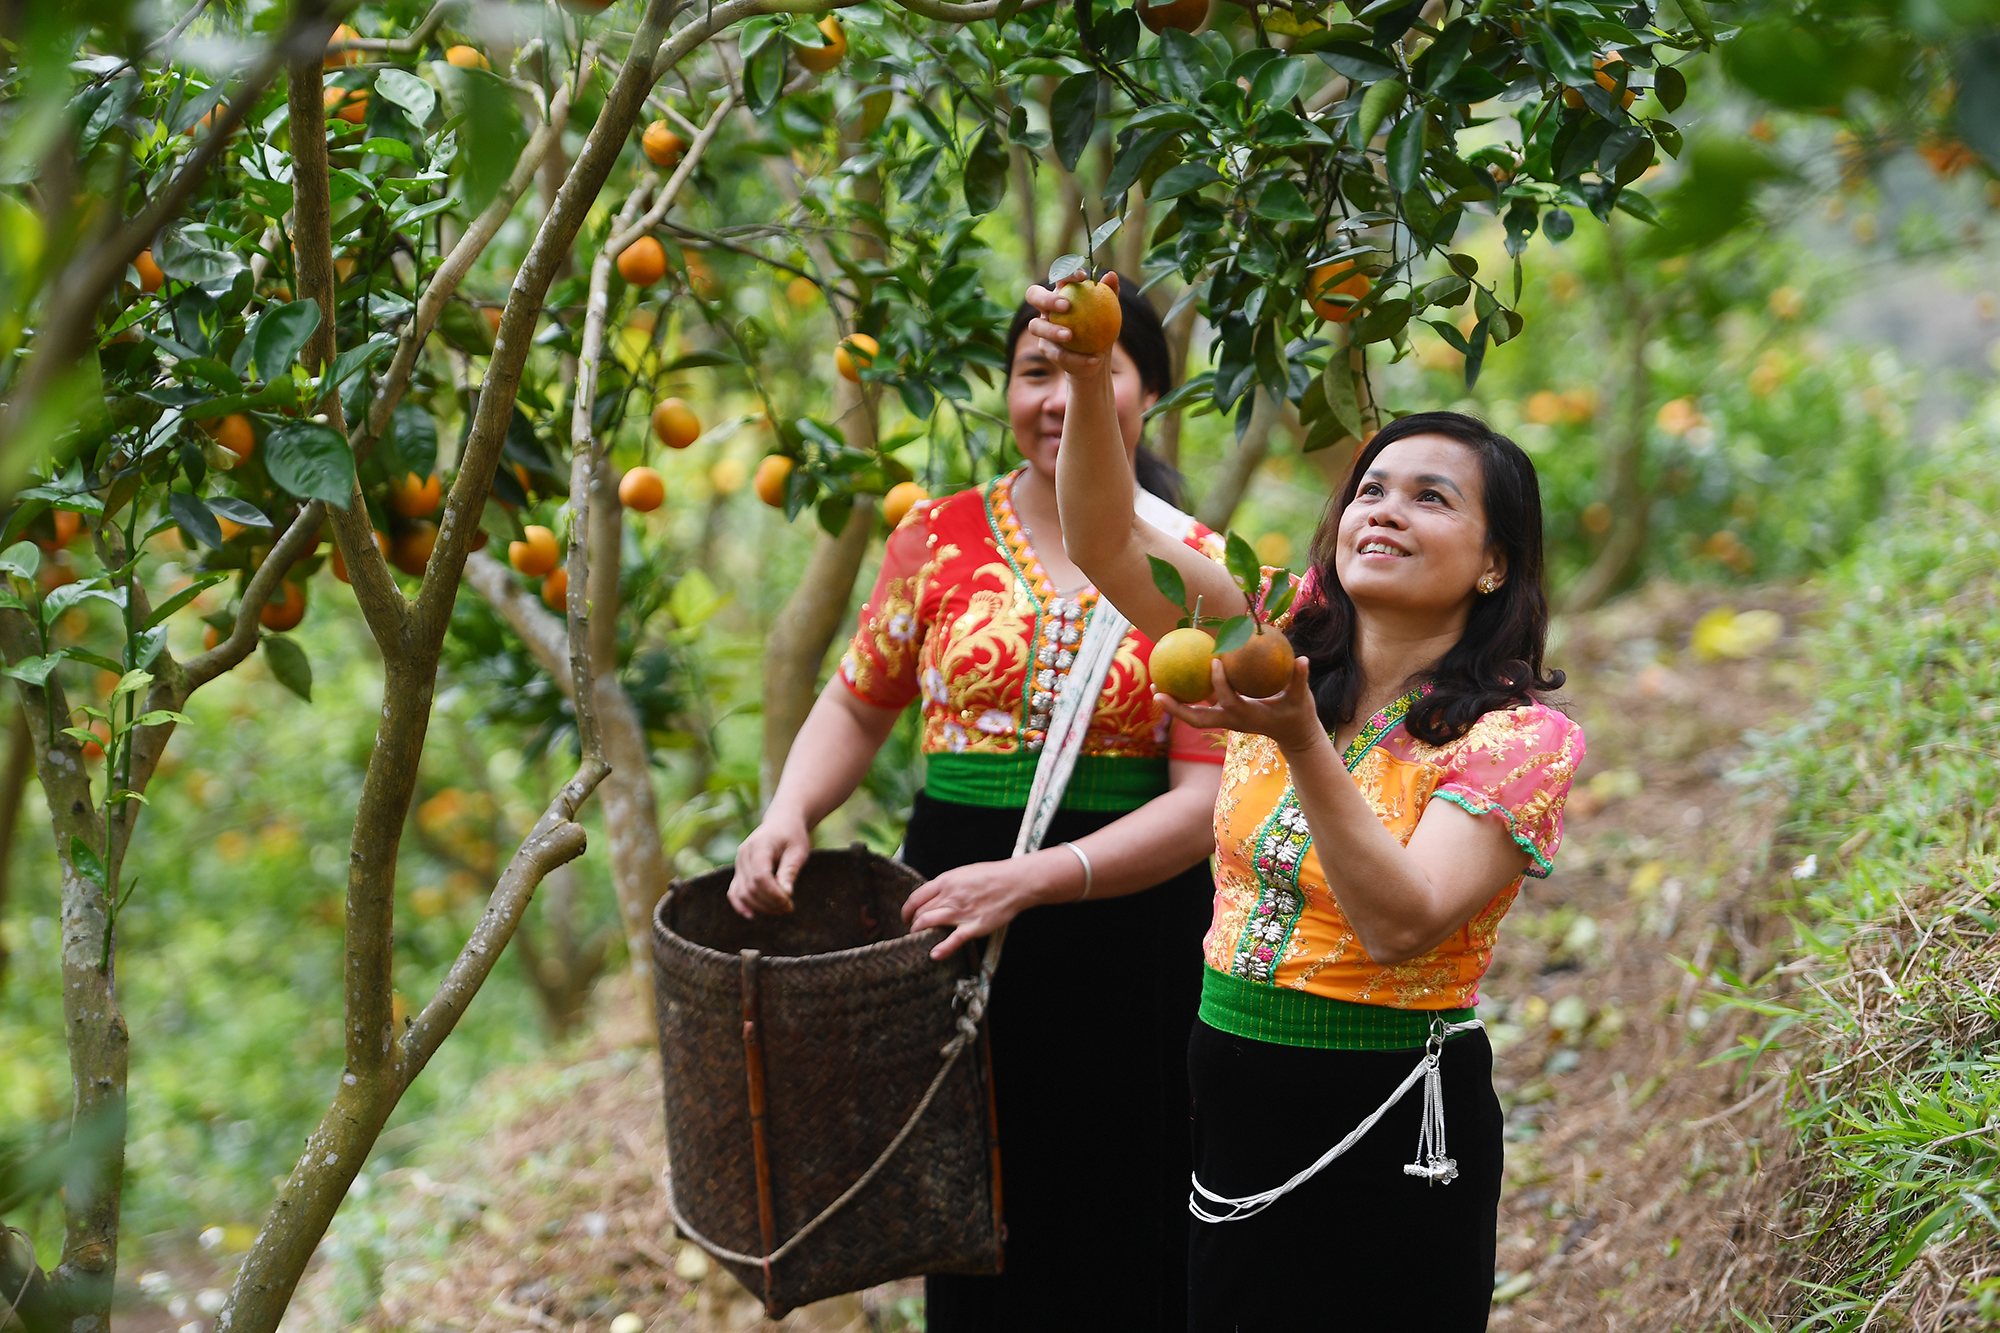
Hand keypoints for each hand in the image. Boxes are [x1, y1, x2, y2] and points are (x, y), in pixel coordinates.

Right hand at [727, 810, 810, 917]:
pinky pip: (734, 891)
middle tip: (789, 908)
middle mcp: (744, 854)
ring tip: (780, 909)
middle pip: (751, 887)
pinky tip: (751, 915)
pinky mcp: (739, 870)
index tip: (789, 903)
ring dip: (760, 906)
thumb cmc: (792, 836)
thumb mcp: (798, 851)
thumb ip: (790, 871)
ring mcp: (739, 862)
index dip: (773, 894)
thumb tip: (786, 894)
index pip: (761, 876)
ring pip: (742, 892)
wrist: (782, 822)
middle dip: (770, 903)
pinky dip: (740, 904)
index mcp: (759, 846)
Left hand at [900, 849, 1077, 959]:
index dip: (906, 910)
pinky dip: (941, 949)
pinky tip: (934, 954)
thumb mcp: (963, 873)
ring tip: (918, 939)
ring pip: (928, 923)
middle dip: (912, 924)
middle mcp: (950, 896)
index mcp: (946, 881)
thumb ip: (947, 885)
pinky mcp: (974, 926)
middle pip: (920, 913)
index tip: (906, 917)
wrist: (1015, 882)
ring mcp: (961, 912)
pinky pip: (953, 939)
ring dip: (918, 933)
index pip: (916, 898)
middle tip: (914, 931)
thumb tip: (933, 895)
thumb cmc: (992, 876)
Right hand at [1023, 271, 1118, 379]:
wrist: (1096, 355)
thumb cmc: (1102, 326)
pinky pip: (1057, 354)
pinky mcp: (1046, 349)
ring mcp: (1042, 328)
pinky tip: (1095, 360)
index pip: (1058, 276)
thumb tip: (1111, 276)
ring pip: (1035, 326)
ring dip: (1052, 331)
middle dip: (1046, 298)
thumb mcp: (1111, 310)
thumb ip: (1110, 292)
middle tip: (1066, 305)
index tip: (1082, 277)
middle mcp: (1046, 307)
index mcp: (1060, 292)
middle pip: (1033, 295)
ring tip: (1070, 335)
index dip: (1065, 273)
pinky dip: (1077, 358)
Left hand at [1154, 655, 1330, 758]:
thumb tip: (1303, 659)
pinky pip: (1201, 707)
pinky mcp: (1224, 716)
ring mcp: (1225, 720)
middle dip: (1176, 708)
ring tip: (1156, 686)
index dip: (1220, 683)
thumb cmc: (1298, 716)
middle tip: (1157, 691)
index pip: (1228, 700)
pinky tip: (1177, 678)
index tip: (1214, 661)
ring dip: (1174, 704)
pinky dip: (1187, 697)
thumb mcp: (1301, 699)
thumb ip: (1300, 680)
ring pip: (1193, 716)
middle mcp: (1230, 720)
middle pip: (1196, 719)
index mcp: (1246, 716)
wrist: (1294, 736)